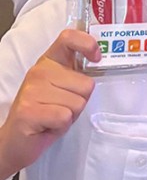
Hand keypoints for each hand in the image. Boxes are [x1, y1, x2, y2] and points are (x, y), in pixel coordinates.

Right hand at [0, 29, 98, 177]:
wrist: (15, 142)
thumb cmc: (45, 112)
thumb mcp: (62, 86)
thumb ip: (76, 73)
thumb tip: (99, 61)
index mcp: (50, 60)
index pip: (69, 37)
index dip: (88, 44)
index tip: (96, 58)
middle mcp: (39, 71)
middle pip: (86, 83)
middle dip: (80, 100)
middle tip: (62, 107)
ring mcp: (32, 90)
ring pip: (78, 102)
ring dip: (71, 114)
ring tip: (54, 116)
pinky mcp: (29, 111)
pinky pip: (66, 117)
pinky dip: (62, 126)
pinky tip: (48, 126)